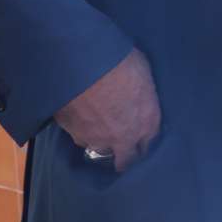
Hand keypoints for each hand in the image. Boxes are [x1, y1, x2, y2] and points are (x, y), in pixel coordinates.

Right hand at [54, 47, 160, 173]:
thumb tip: (138, 93)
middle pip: (126, 159)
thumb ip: (143, 94)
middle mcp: (124, 137)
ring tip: (96, 124)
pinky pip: (78, 136)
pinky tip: (79, 116)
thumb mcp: (144, 75)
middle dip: (125, 156)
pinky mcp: (73, 134)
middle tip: (120, 149)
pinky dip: (79, 129)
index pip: (149, 144)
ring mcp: (96, 139)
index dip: (143, 142)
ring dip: (99, 140)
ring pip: (99, 148)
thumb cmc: (121, 62)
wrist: (83, 64)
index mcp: (148, 122)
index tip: (139, 140)